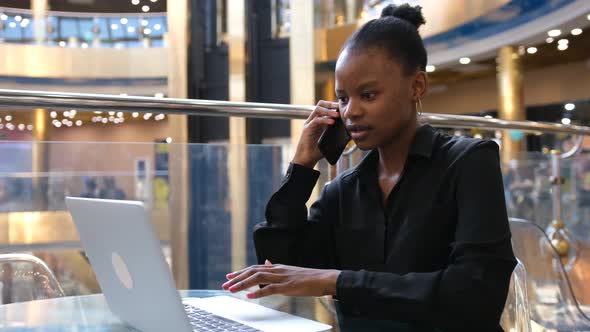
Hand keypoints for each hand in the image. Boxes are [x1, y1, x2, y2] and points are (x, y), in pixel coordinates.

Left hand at [222, 260, 340, 298]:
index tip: (229, 275)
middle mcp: (277, 270)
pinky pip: (270, 289)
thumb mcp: (289, 270)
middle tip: (225, 284)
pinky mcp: (288, 286)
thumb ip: (276, 268)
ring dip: (243, 283)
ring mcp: (282, 278)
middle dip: (237, 278)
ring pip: (258, 278)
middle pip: (252, 271)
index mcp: (277, 267)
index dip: (241, 271)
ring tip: (231, 289)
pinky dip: (258, 292)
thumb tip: (267, 262)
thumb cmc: (308, 277)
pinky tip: (250, 296)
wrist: (324, 278)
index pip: (254, 267)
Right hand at [292, 100, 340, 167]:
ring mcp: (310, 123)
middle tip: (339, 107)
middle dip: (330, 104)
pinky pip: (315, 120)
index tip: (343, 107)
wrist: (308, 158)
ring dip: (328, 111)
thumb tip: (351, 133)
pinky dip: (324, 120)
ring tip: (337, 114)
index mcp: (320, 120)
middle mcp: (314, 119)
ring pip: (317, 110)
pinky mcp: (307, 129)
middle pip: (320, 104)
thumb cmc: (318, 150)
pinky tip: (331, 122)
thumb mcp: (331, 141)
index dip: (334, 105)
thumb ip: (339, 135)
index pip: (325, 107)